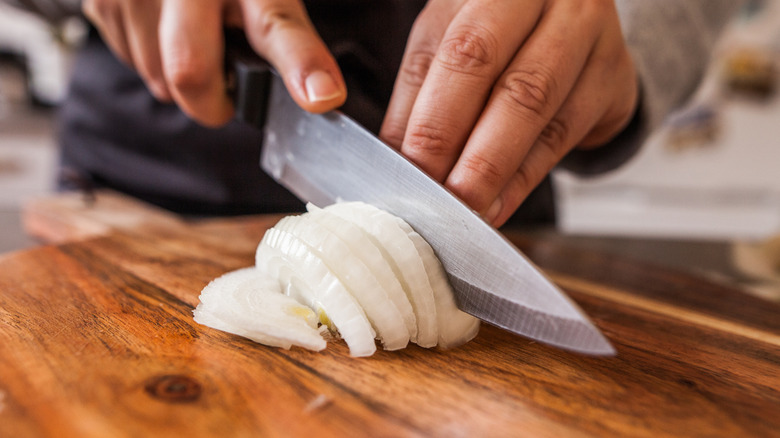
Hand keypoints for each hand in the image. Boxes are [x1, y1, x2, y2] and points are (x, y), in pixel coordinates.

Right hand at [82, 0, 346, 125]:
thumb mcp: (268, 1)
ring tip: (193, 40)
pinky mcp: (102, 1)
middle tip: (225, 85)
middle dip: (210, 101)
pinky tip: (165, 30)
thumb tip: (323, 96)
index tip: (323, 96)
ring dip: (178, 79)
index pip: (276, 27)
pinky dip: (151, 60)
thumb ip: (293, 47)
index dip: (300, 64)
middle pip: (190, 75)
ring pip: (157, 79)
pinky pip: (131, 62)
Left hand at [380, 0, 637, 225]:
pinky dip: (525, 177)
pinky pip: (565, 136)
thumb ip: (420, 94)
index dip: (436, 117)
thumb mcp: (444, 39)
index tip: (412, 170)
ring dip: (500, 171)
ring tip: (470, 209)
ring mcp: (590, 35)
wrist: (567, 17)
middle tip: (444, 199)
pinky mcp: (611, 77)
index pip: (464, 52)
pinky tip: (499, 203)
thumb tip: (397, 161)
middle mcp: (552, 1)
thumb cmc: (493, 28)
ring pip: (542, 111)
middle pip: (513, 82)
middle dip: (473, 152)